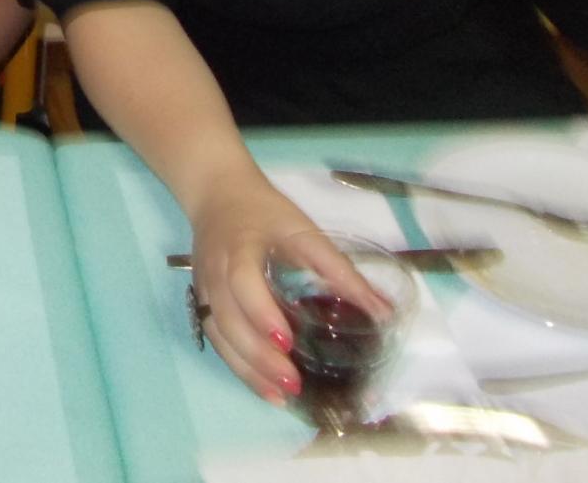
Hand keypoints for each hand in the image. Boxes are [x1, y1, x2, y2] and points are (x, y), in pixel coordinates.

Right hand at [182, 170, 321, 405]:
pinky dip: (238, 367)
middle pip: (227, 320)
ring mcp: (205, 290)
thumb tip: (383, 312)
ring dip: (247, 369)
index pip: (241, 282)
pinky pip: (217, 340)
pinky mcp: (204, 303)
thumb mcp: (304, 231)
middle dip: (257, 356)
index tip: (287, 341)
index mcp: (238, 248)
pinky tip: (264, 388)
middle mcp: (215, 273)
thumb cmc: (265, 212)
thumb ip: (339, 270)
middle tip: (293, 382)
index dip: (260, 312)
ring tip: (281, 395)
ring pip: (219, 336)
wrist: (217, 193)